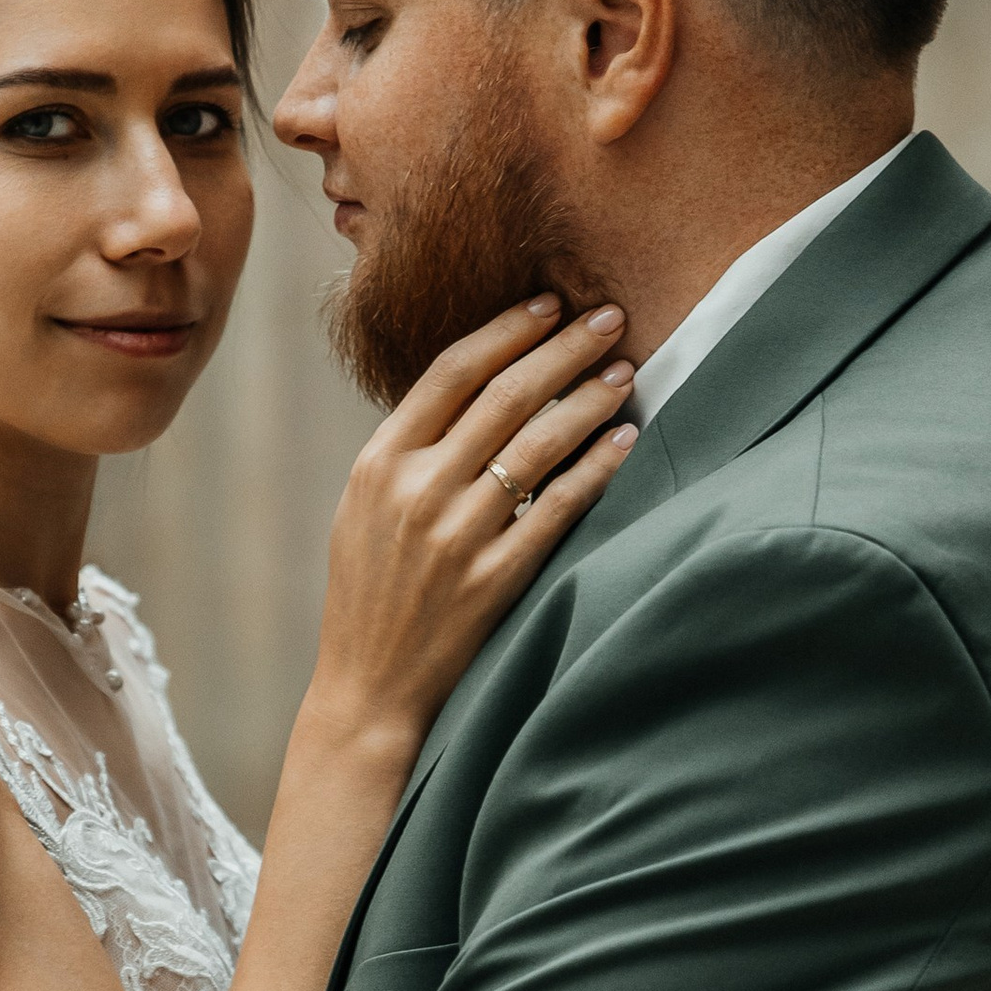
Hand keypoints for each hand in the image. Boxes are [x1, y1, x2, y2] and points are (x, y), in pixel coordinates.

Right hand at [311, 298, 637, 756]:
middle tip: (610, 317)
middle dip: (565, 347)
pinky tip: (624, 441)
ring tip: (626, 372)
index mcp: (379, 462)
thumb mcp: (365, 508)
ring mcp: (456, 535)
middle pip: (505, 395)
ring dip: (590, 400)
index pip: (452, 371)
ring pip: (539, 444)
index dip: (508, 329)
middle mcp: (417, 490)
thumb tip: (478, 388)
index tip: (551, 303)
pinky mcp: (494, 579)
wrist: (368, 686)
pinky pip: (559, 507)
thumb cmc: (370, 592)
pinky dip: (596, 468)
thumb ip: (411, 450)